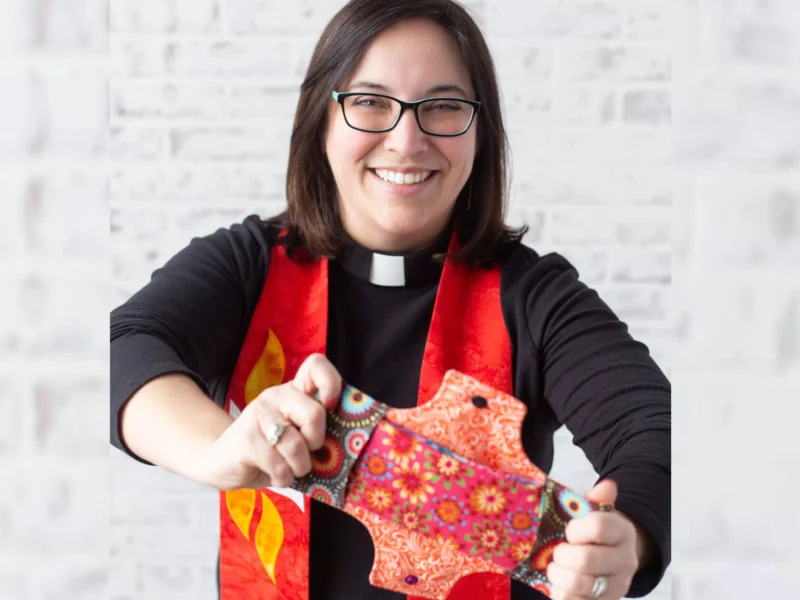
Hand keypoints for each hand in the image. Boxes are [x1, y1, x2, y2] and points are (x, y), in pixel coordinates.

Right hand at [200, 353, 341, 489]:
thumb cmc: (270, 449)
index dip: (331, 384)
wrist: (222, 462)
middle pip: (316, 413)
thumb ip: (315, 428)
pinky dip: (283, 478)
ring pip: (297, 446)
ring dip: (298, 467)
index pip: (316, 365)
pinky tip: (273, 474)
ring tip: (288, 468)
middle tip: (306, 452)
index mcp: (293, 391)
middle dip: (316, 442)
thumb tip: (348, 442)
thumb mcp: (295, 433)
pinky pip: (280, 465)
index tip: (331, 408)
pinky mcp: (247, 440)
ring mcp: (259, 415)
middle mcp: (276, 396)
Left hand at [546, 479, 647, 599]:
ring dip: (558, 574)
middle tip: (557, 552)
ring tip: (554, 568)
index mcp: (623, 532)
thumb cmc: (592, 533)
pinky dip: (561, 593)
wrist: (608, 560)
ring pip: (580, 583)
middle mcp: (626, 560)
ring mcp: (617, 586)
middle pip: (586, 559)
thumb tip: (608, 486)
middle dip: (562, 555)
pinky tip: (559, 585)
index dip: (576, 529)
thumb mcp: (593, 513)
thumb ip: (594, 500)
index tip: (568, 531)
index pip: (599, 527)